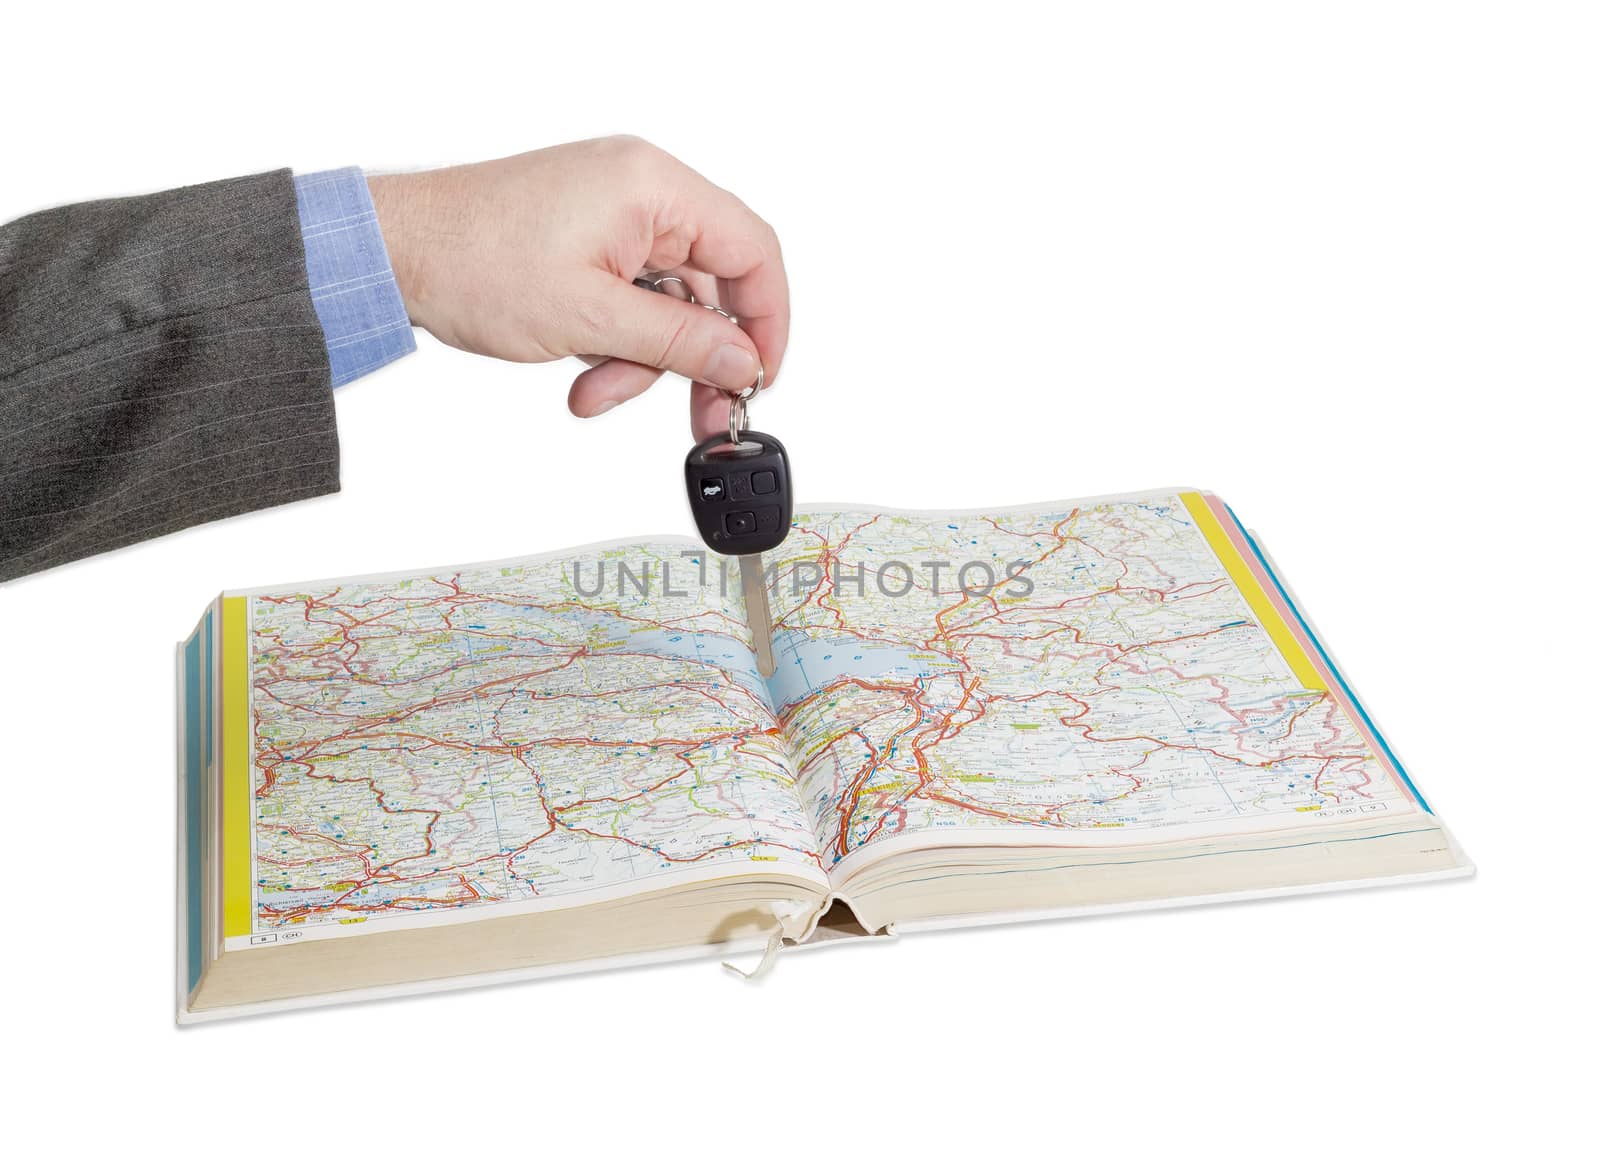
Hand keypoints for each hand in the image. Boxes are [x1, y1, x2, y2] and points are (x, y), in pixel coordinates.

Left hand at [367, 137, 788, 438]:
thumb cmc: (469, 261)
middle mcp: (640, 190)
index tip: (760, 377)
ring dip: (643, 359)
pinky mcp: (589, 238)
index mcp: (653, 186)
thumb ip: (681, 342)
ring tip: (597, 390)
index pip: (752, 250)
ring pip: (669, 301)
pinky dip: (616, 342)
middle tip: (703, 413)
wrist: (391, 254)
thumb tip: (744, 362)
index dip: (768, 320)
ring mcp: (613, 213)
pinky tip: (582, 371)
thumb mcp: (592, 318)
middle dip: (699, 356)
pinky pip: (632, 297)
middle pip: (713, 283)